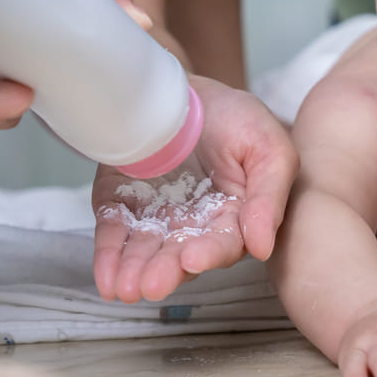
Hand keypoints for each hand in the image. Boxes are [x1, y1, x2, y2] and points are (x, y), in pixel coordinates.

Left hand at [91, 75, 297, 302]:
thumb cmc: (234, 116)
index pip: (225, 242)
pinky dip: (108, 258)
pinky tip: (106, 281)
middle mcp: (196, 226)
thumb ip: (270, 196)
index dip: (210, 253)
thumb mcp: (268, 147)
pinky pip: (114, 235)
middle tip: (151, 284)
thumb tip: (263, 248)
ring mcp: (157, 219)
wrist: (183, 88)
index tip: (193, 258)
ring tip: (125, 289)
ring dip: (136, 272)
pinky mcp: (122, 209)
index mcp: (236, 216)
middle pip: (182, 254)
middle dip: (167, 271)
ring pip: (146, 251)